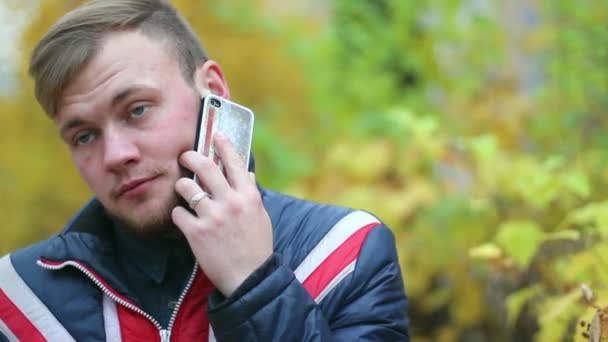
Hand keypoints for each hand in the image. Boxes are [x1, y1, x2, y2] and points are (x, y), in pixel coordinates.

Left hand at [172, 133, 272, 296]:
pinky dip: (179, 215)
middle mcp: (231, 202)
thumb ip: (251, 194)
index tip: (216, 135)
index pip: (235, 162)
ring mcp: (212, 217)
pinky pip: (178, 213)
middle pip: (205, 167)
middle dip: (192, 157)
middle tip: (186, 156)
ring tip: (184, 191)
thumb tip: (246, 174)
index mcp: (249, 197)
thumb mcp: (260, 217)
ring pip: (187, 186)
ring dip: (182, 186)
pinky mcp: (196, 233)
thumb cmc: (257, 247)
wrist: (250, 278)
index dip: (223, 145)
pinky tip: (185, 220)